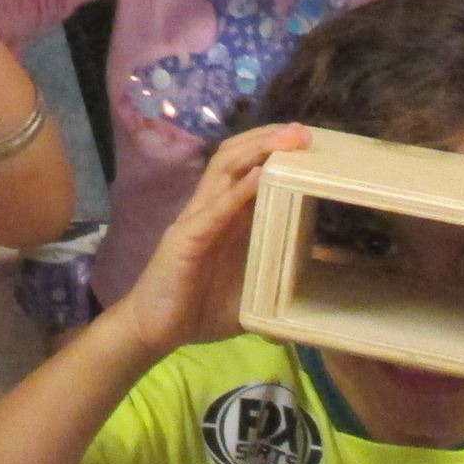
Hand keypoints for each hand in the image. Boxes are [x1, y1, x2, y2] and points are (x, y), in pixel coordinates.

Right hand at [114, 124, 306, 356]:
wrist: (154, 331)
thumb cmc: (199, 310)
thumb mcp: (249, 298)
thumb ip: (274, 295)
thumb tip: (308, 314)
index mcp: (226, 217)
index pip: (247, 168)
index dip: (272, 148)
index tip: (305, 140)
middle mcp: (210, 209)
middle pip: (235, 157)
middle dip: (268, 138)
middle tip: (302, 132)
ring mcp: (196, 220)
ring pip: (224, 170)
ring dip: (256, 150)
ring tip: (286, 139)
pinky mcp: (186, 239)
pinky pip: (215, 209)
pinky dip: (239, 190)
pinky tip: (259, 176)